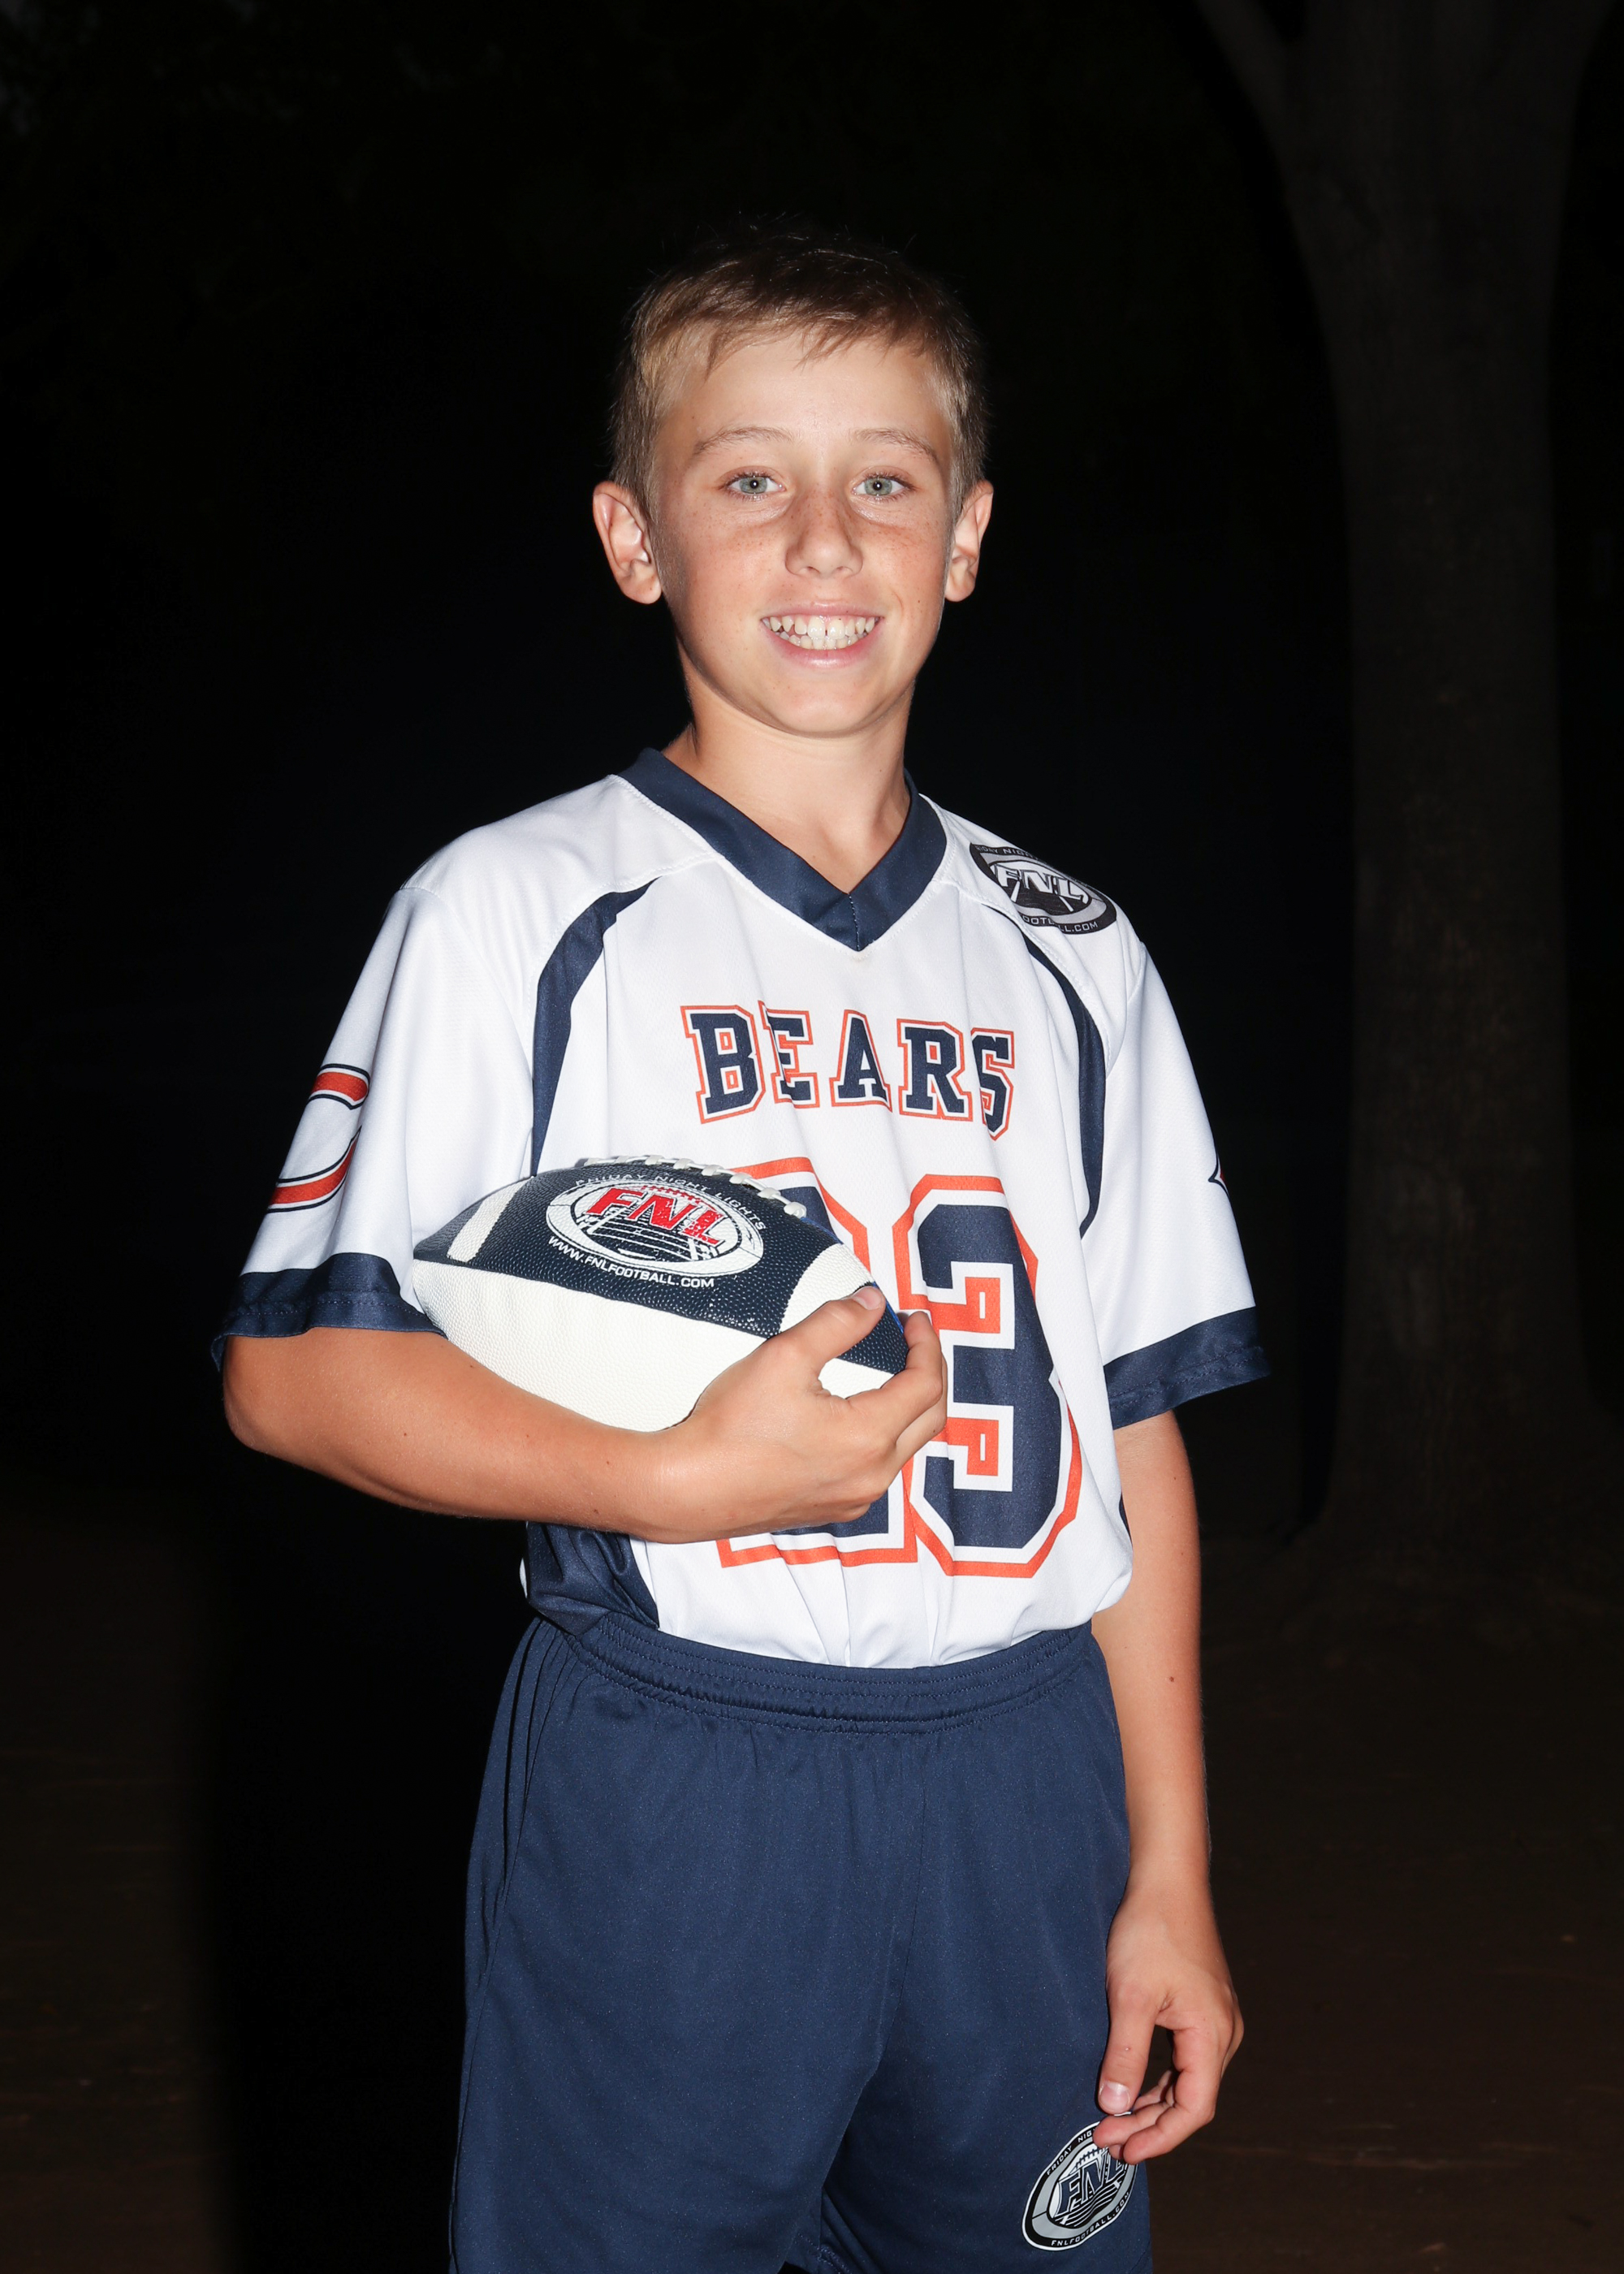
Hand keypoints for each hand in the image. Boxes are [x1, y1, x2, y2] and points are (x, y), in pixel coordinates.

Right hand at [646, 1290, 946, 1543]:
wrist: (687, 1490)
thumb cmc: (730, 1426)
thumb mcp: (784, 1356)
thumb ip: (836, 1323)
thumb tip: (871, 1303)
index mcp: (869, 1436)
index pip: (926, 1384)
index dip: (927, 1344)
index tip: (915, 1319)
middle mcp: (872, 1475)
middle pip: (930, 1419)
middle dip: (930, 1373)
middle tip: (914, 1341)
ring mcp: (855, 1498)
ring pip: (905, 1447)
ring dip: (908, 1408)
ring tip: (891, 1373)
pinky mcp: (834, 1509)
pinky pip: (878, 1469)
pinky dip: (884, 1436)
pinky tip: (858, 1416)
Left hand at [1092, 1874, 1241, 2163]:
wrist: (1168, 1881)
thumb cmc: (1151, 1931)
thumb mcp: (1130, 1995)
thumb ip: (1125, 2054)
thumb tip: (1114, 2107)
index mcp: (1212, 2034)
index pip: (1194, 2108)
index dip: (1160, 2137)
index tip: (1124, 2150)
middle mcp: (1223, 2033)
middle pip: (1191, 2099)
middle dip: (1150, 2125)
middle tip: (1106, 2140)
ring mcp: (1216, 2020)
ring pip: (1186, 2080)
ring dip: (1152, 2104)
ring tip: (1113, 2122)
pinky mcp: (1202, 2008)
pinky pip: (1183, 2059)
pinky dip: (1158, 2079)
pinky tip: (1131, 2088)